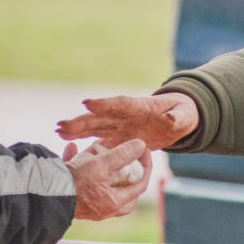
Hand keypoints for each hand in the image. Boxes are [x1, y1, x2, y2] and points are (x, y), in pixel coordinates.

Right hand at [56, 93, 198, 150]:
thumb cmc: (183, 114)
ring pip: (95, 125)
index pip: (121, 103)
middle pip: (102, 116)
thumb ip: (178, 117)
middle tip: (63, 124)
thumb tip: (171, 119)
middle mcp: (126, 114)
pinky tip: (65, 140)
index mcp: (141, 107)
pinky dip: (82, 138)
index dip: (105, 103)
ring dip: (77, 128)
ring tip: (59, 130)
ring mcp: (120, 124)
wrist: (178, 118)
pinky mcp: (119, 135)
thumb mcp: (185, 116)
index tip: (88, 103)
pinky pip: (98, 137)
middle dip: (83, 119)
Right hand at [62, 138, 152, 220]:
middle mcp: (103, 208)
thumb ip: (122, 154)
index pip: (140, 184)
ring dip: (96, 162)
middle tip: (124, 154)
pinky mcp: (73, 197)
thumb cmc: (75, 183)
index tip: (143, 149)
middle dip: (123, 168)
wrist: (43, 196)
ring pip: (100, 182)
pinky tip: (71, 148)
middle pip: (123, 187)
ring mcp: (88, 205)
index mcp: (115, 202)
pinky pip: (80, 179)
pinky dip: (77, 163)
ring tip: (93, 148)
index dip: (145, 165)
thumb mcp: (102, 164)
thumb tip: (141, 145)